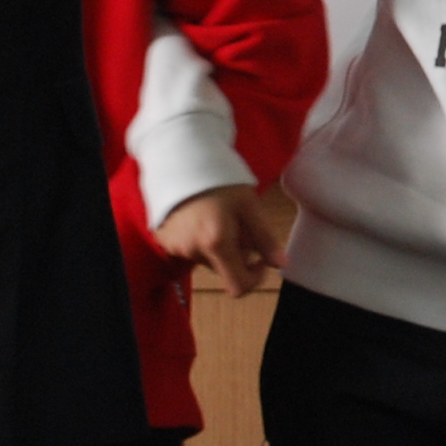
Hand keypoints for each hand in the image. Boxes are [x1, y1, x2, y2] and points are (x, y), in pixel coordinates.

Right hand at [155, 183, 289, 295]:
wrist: (178, 158)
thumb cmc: (217, 178)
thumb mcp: (248, 205)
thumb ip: (264, 238)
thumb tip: (281, 264)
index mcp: (216, 243)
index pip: (238, 287)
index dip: (254, 279)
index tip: (259, 259)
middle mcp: (193, 251)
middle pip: (223, 270)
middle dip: (237, 254)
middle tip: (239, 225)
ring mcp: (175, 247)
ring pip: (207, 259)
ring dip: (218, 246)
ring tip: (218, 215)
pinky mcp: (164, 241)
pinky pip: (189, 250)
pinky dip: (199, 241)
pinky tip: (201, 217)